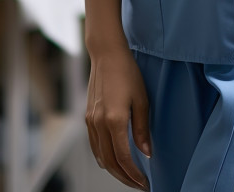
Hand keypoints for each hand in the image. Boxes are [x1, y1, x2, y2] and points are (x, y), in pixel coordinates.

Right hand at [85, 46, 151, 189]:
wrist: (106, 55)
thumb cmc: (127, 73)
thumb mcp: (142, 99)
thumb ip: (142, 129)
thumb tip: (146, 153)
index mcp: (114, 120)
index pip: (124, 158)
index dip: (134, 175)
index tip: (144, 183)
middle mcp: (99, 124)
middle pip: (109, 162)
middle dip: (124, 178)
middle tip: (138, 184)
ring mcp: (91, 121)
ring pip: (99, 156)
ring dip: (113, 170)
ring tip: (128, 175)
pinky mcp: (87, 117)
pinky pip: (94, 145)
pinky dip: (103, 157)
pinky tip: (113, 159)